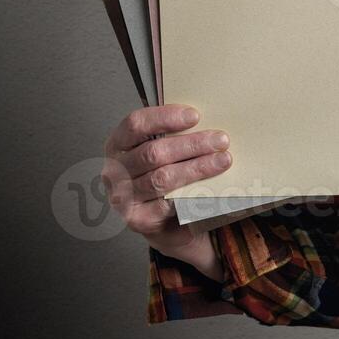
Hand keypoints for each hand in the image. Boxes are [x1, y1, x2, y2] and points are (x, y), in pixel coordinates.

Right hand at [101, 104, 231, 281]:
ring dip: (197, 168)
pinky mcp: (137, 220)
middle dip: (192, 144)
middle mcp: (114, 171)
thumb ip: (176, 135)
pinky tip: (210, 188)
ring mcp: (123, 197)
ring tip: (223, 161)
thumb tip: (209, 122)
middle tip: (221, 140)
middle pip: (153, 152)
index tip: (195, 116)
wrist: (166, 222)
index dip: (165, 117)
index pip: (135, 124)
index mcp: (118, 145)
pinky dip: (190, 194)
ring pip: (162, 178)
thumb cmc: (166, 175)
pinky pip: (166, 204)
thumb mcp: (165, 152)